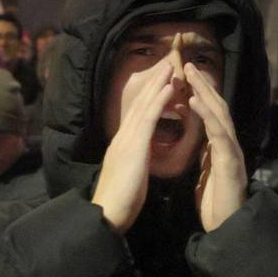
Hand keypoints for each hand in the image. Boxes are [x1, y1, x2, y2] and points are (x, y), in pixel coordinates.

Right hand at [91, 59, 175, 234]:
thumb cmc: (119, 201)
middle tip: (165, 65)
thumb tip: (138, 158)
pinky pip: (149, 118)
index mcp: (123, 145)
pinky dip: (159, 101)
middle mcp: (122, 137)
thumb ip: (133, 162)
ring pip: (144, 106)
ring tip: (169, 67)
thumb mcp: (129, 176)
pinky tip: (169, 88)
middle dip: (153, 84)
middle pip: (139, 105)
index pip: (137, 115)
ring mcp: (127, 139)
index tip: (159, 83)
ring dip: (157, 85)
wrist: (108, 212)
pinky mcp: (134, 146)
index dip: (148, 98)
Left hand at [185, 63, 247, 230]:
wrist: (227, 227)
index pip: (209, 114)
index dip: (198, 93)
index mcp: (219, 146)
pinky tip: (196, 102)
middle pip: (217, 107)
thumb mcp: (206, 171)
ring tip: (191, 75)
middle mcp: (228, 144)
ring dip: (205, 93)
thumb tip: (199, 139)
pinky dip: (207, 116)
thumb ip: (205, 152)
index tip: (183, 76)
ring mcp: (232, 152)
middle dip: (203, 85)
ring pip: (221, 115)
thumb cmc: (217, 201)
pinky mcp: (231, 163)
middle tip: (187, 64)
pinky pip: (219, 135)